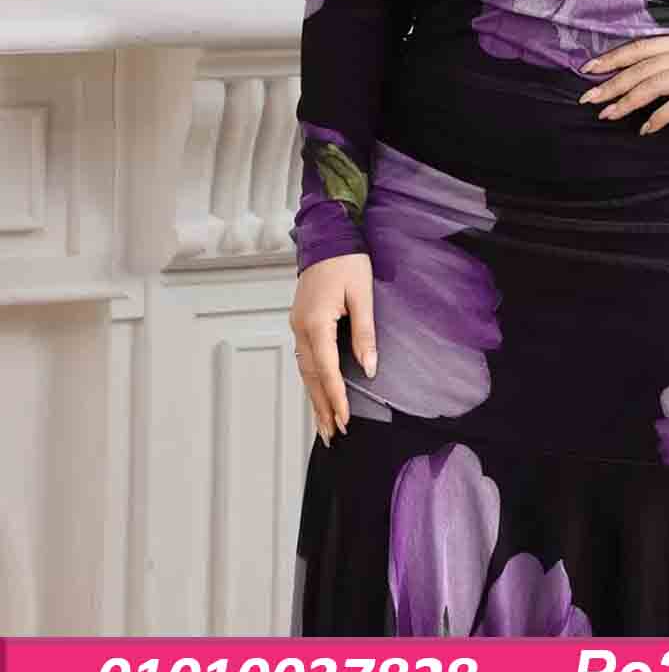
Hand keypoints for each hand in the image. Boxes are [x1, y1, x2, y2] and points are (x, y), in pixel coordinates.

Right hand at [288, 252, 377, 446]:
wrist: (327, 236)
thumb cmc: (347, 261)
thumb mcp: (362, 295)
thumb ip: (365, 333)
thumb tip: (368, 369)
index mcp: (316, 322)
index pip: (327, 370)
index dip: (336, 398)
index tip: (345, 421)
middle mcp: (301, 328)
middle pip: (311, 376)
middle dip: (322, 407)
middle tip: (332, 435)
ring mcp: (297, 325)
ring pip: (304, 370)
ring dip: (314, 397)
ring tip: (323, 424)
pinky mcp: (300, 321)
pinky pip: (304, 358)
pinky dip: (311, 379)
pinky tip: (317, 392)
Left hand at [578, 31, 668, 130]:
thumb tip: (649, 68)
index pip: (642, 46)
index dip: (614, 57)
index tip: (590, 68)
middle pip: (643, 67)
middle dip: (612, 82)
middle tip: (589, 97)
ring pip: (655, 85)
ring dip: (628, 101)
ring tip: (609, 114)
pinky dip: (659, 118)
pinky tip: (646, 128)